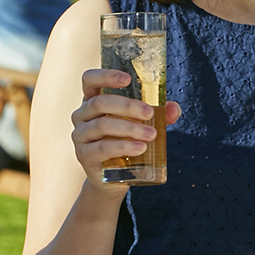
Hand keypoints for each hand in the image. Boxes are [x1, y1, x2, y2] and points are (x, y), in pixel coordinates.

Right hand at [71, 69, 180, 191]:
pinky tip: (140, 148)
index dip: (105, 76)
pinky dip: (123, 146)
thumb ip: (158, 115)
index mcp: (93, 101)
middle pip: (99, 103)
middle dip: (127, 106)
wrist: (114, 178)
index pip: (90, 80)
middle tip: (149, 113)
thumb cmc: (126, 143)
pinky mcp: (84, 156)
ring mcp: (80, 136)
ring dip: (129, 128)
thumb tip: (174, 109)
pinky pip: (102, 148)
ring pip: (101, 125)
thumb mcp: (141, 125)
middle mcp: (82, 116)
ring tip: (151, 134)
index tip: (128, 79)